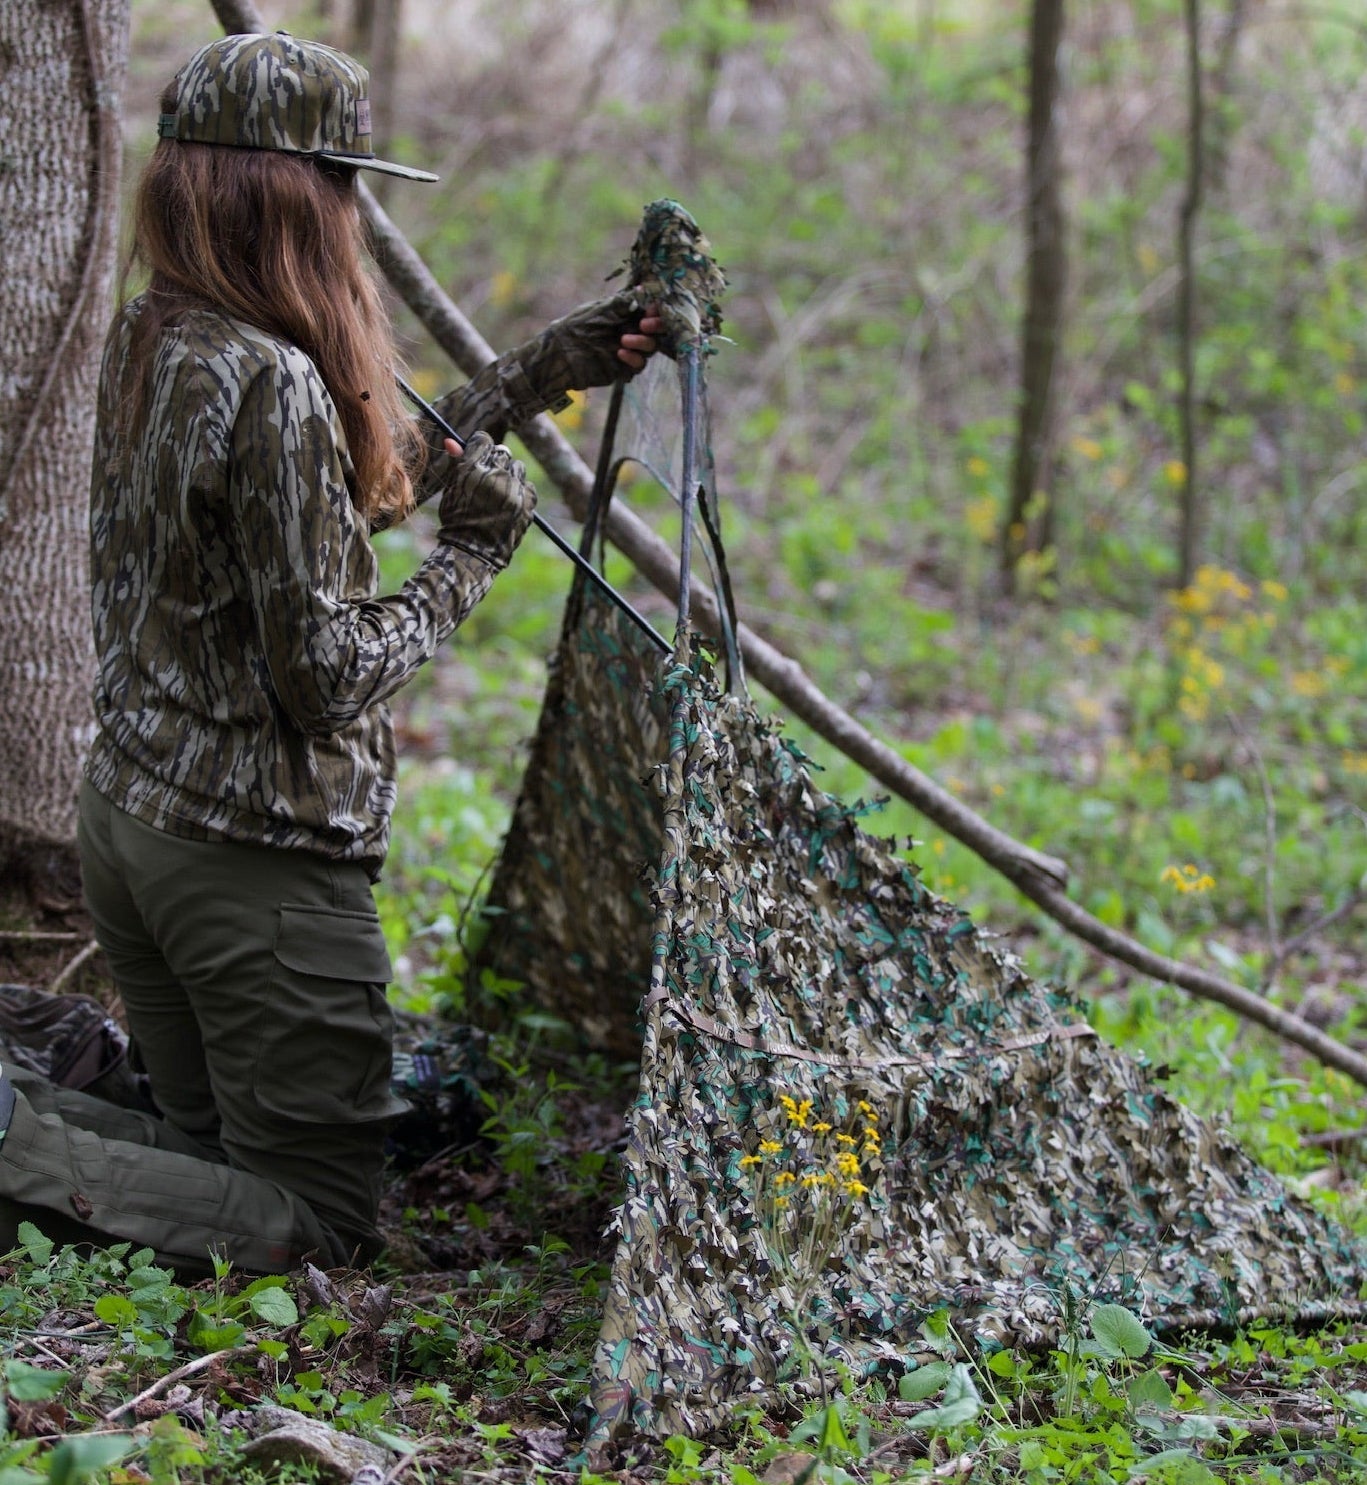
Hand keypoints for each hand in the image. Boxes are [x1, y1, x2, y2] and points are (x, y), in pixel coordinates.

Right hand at [435, 432, 535, 570]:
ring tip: (499, 493)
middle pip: (501, 452)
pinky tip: (510, 503)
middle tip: (488, 478)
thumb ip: (458, 463)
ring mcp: (514, 491)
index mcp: (472, 470)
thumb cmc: (457, 520)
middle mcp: (495, 477)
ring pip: (517, 468)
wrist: (473, 553)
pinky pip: (528, 486)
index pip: (483, 440)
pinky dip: (521, 491)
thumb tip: (452, 440)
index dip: (480, 446)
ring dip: (510, 476)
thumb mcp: (452, 489)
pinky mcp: (527, 504)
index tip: (479, 454)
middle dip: (494, 462)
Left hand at [526, 291, 665, 395]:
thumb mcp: (600, 310)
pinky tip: (620, 352)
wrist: (561, 352)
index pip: (650, 312)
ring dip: (642, 342)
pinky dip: (633, 358)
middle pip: (656, 331)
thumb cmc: (577, 325)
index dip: (656, 311)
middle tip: (645, 324)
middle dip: (655, 327)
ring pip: (650, 348)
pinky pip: (638, 365)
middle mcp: (631, 331)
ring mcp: (629, 350)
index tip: (652, 309)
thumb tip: (642, 289)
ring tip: (624, 340)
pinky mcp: (624, 367)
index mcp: (626, 314)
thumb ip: (622, 303)